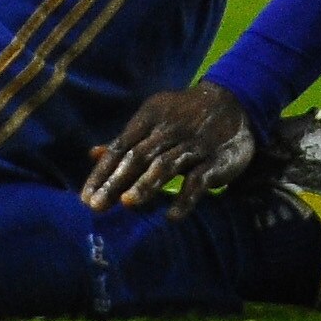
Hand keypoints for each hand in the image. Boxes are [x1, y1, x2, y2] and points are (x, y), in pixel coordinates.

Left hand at [80, 81, 255, 217]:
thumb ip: (127, 140)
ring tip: (127, 204)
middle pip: (138, 157)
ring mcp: (193, 145)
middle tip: (96, 206)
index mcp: (150, 118)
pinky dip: (185, 199)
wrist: (235, 103)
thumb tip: (92, 154)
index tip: (85, 197)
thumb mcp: (155, 121)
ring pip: (166, 165)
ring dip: (145, 185)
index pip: (120, 147)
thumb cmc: (185, 117)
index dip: (102, 172)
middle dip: (115, 182)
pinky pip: (198, 180)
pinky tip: (171, 217)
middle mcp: (169, 130)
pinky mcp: (215, 160)